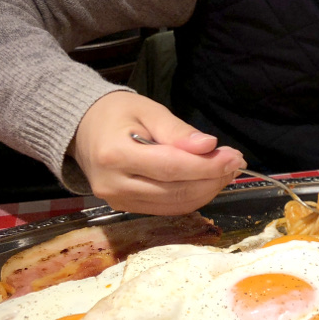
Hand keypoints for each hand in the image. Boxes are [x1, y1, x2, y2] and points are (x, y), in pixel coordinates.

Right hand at [70, 91, 245, 214]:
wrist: (83, 128)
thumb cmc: (118, 113)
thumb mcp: (149, 110)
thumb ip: (178, 131)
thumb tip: (209, 146)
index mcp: (115, 155)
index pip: (171, 167)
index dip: (207, 166)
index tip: (234, 156)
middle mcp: (113, 185)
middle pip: (175, 191)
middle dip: (212, 178)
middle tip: (235, 162)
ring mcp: (117, 201)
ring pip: (174, 204)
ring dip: (206, 190)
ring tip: (225, 170)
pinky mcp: (125, 208)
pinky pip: (166, 208)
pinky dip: (191, 197)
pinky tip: (207, 181)